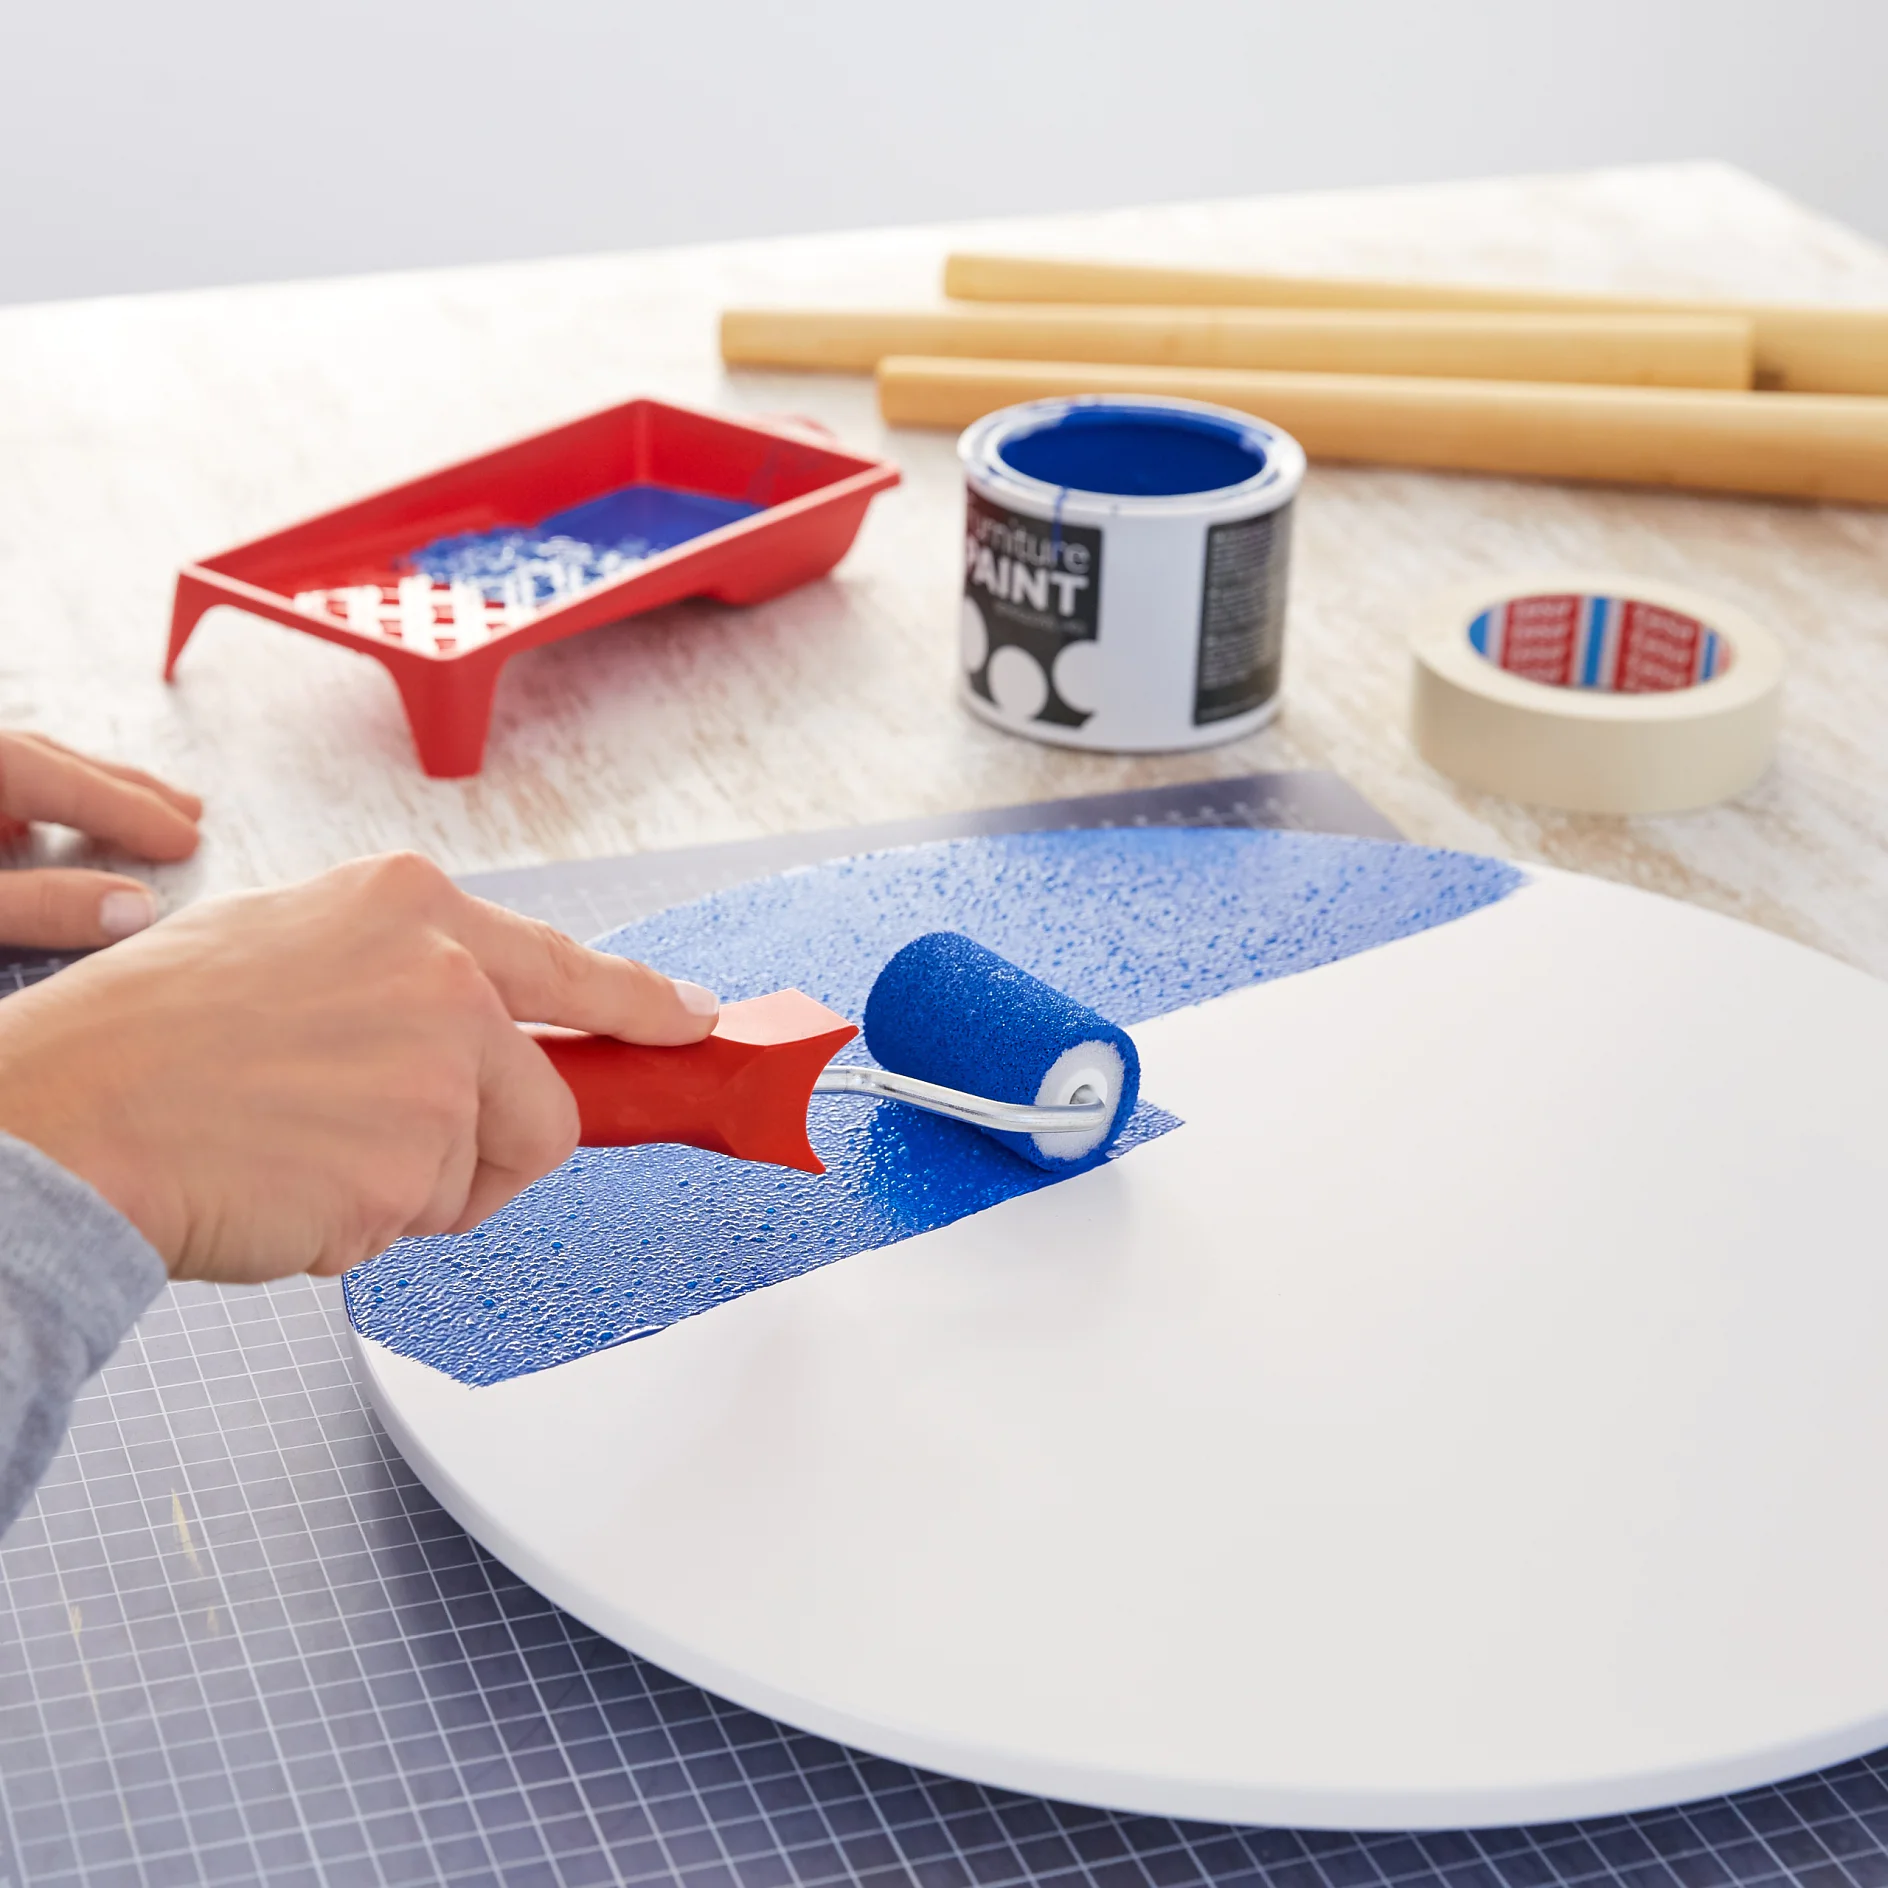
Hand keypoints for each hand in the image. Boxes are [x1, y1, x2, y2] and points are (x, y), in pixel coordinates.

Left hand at [0, 732, 201, 947]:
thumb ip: (42, 905)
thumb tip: (135, 910)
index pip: (72, 784)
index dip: (135, 813)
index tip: (187, 839)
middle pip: (57, 763)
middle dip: (128, 789)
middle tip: (188, 810)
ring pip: (28, 770)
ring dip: (89, 794)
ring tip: (137, 812)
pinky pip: (1, 788)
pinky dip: (40, 806)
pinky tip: (49, 826)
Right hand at [0, 852, 717, 1282]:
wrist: (58, 1120)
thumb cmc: (146, 1038)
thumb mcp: (286, 942)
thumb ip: (398, 967)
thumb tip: (472, 1017)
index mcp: (412, 907)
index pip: (571, 966)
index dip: (642, 1005)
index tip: (692, 1026)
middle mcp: (445, 980)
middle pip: (546, 1105)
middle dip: (488, 1148)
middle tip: (392, 1151)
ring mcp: (436, 1078)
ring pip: (479, 1175)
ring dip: (406, 1188)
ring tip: (298, 1149)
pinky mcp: (409, 1173)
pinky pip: (417, 1224)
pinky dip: (358, 1227)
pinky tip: (282, 1186)